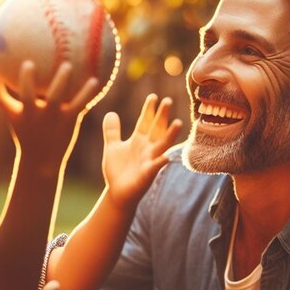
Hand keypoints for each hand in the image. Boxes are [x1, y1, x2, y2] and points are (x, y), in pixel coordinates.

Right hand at [0, 62, 99, 171]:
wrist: (42, 160)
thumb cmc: (26, 133)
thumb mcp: (12, 116)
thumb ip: (2, 95)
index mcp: (21, 113)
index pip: (3, 98)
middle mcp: (35, 115)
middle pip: (28, 95)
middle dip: (27, 80)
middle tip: (29, 62)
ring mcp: (52, 118)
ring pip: (55, 97)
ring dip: (60, 81)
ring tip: (67, 65)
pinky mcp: (69, 120)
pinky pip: (79, 103)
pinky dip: (86, 92)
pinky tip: (95, 80)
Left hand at [102, 94, 181, 209]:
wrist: (117, 193)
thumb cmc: (118, 170)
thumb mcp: (112, 147)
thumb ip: (112, 131)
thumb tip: (111, 113)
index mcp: (138, 140)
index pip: (145, 121)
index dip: (149, 110)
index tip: (153, 96)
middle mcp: (147, 148)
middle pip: (156, 129)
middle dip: (161, 116)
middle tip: (167, 100)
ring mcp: (149, 161)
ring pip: (162, 146)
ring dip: (170, 135)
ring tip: (178, 123)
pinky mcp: (147, 175)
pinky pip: (155, 167)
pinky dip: (160, 162)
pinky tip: (166, 157)